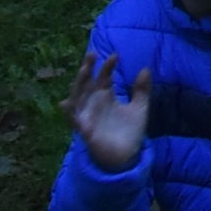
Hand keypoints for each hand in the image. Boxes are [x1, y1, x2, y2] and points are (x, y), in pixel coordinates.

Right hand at [67, 50, 150, 170]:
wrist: (126, 156)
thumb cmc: (129, 131)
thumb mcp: (139, 108)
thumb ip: (142, 90)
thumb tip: (146, 68)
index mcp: (106, 96)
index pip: (104, 77)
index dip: (107, 66)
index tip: (115, 56)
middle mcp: (94, 102)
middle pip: (87, 82)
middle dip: (87, 68)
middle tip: (92, 54)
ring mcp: (87, 115)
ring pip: (77, 96)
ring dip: (79, 84)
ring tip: (84, 70)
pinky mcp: (84, 129)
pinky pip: (72, 119)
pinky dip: (68, 111)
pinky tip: (64, 103)